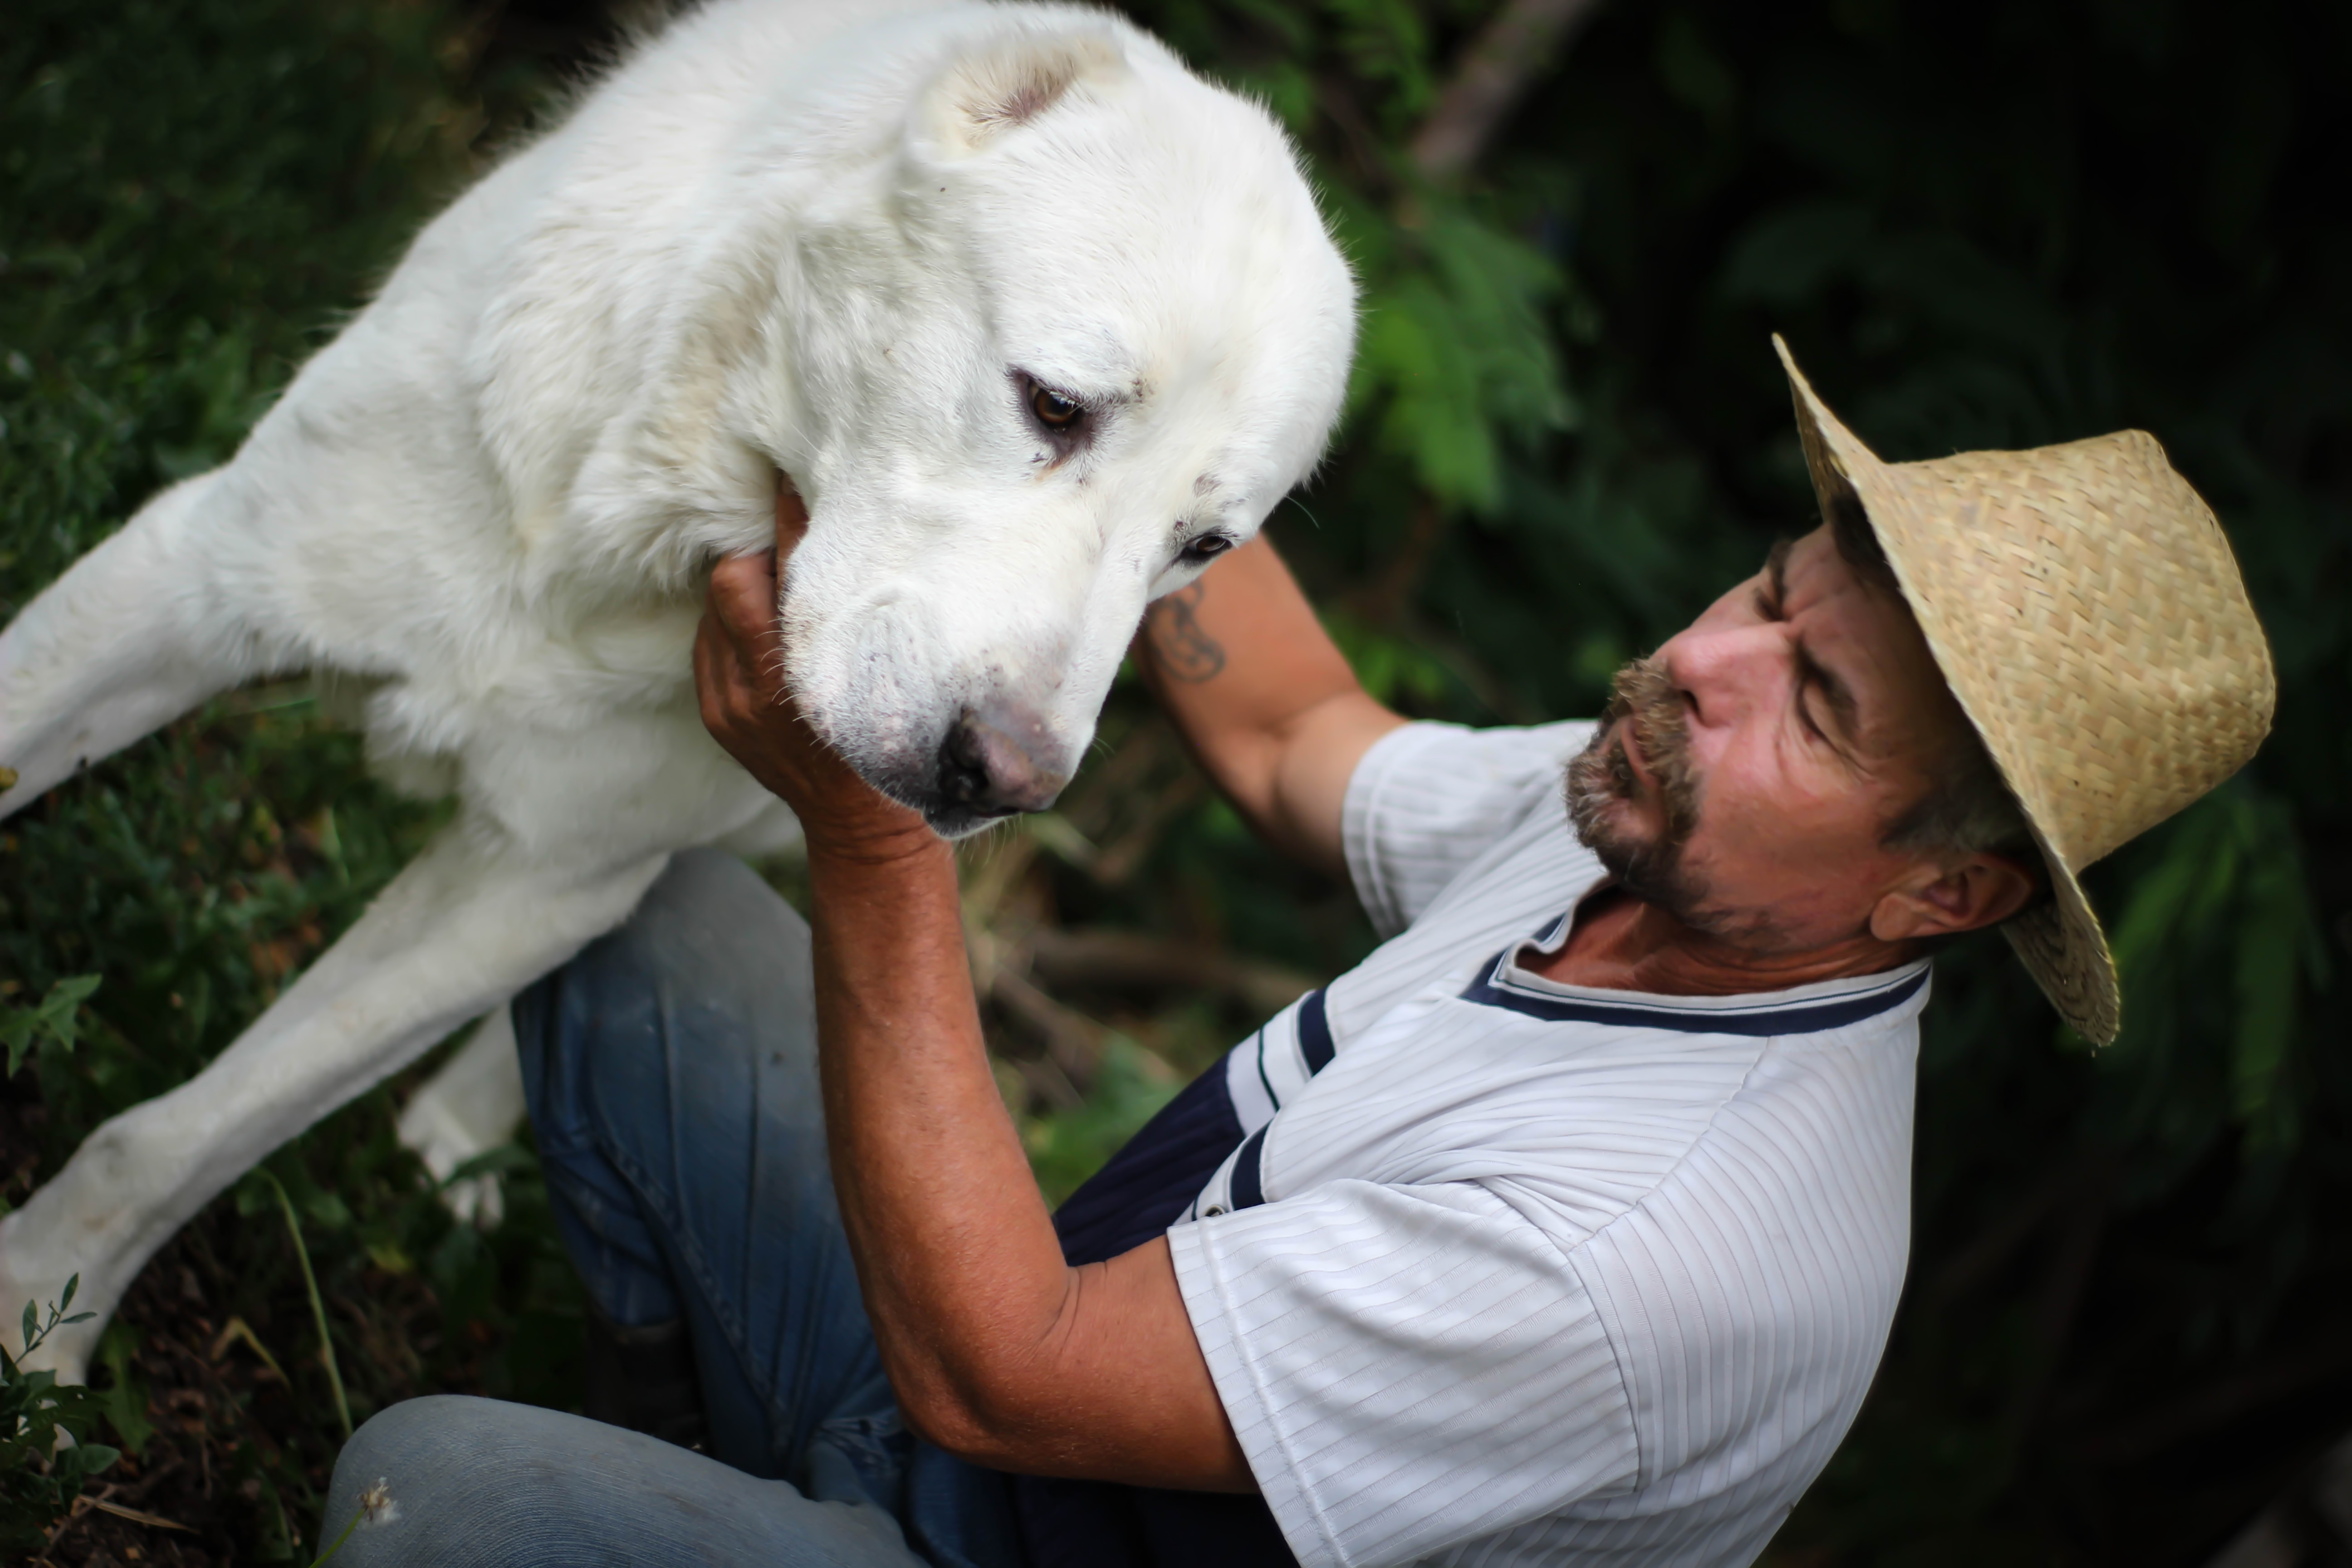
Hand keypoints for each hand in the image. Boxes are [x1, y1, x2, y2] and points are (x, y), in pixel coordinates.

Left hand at [695, 482, 932, 860]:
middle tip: (793, 537)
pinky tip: (768, 624)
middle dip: (761, 551)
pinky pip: (709, 640)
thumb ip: (855, 605)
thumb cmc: (895, 747)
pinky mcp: (715, 712)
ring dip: (746, 585)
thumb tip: (833, 524)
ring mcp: (728, 703)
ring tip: (784, 581)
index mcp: (807, 675)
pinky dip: (734, 622)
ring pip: (715, 605)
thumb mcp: (891, 672)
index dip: (790, 516)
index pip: (784, 568)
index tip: (794, 475)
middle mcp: (757, 689)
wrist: (865, 831)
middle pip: (733, 578)